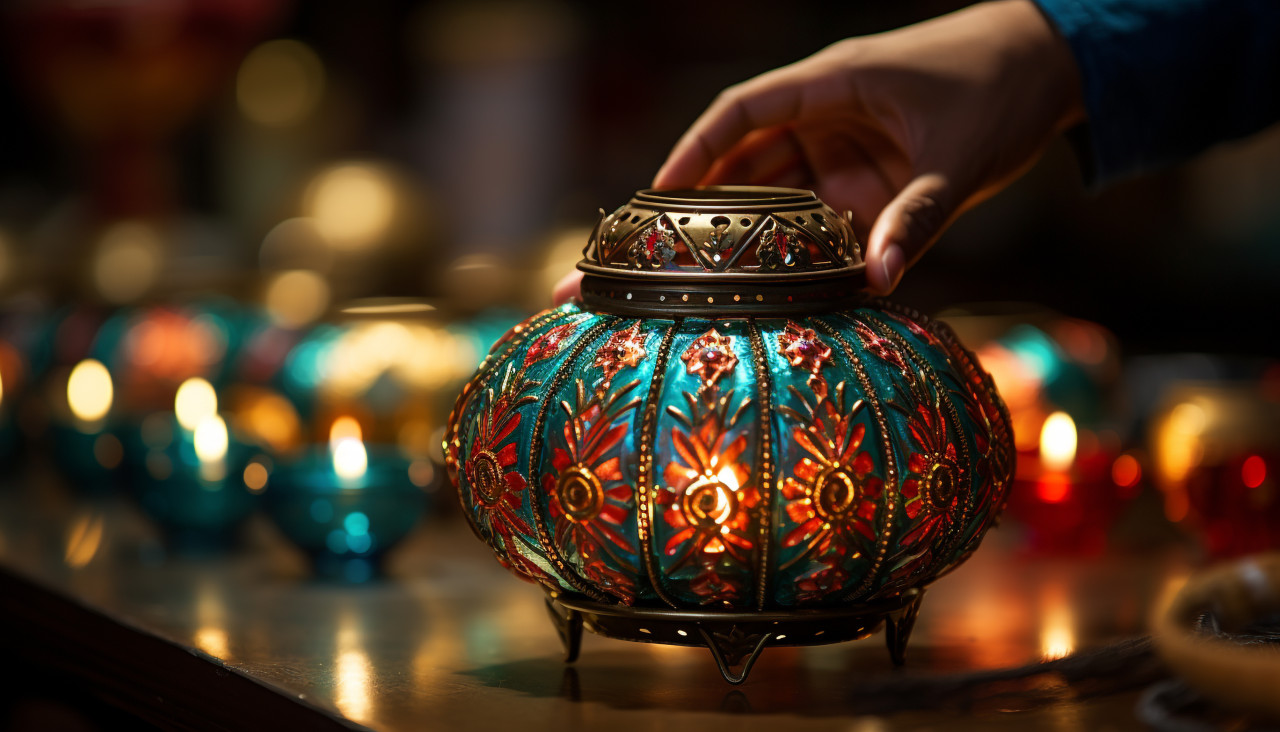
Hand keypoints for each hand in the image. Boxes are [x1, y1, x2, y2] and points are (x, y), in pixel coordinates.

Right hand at [652, 0, 1083, 294]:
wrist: (1052, 67)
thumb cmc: (1002, 86)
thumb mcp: (960, 156)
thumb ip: (918, 218)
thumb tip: (876, 279)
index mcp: (837, 83)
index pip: (744, 110)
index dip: (696, 148)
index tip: (659, 190)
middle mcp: (829, 115)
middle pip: (749, 157)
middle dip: (709, 200)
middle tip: (669, 250)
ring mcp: (846, 148)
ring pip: (780, 189)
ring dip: (752, 228)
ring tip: (709, 274)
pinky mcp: (868, 177)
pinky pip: (822, 213)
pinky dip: (802, 244)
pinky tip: (780, 280)